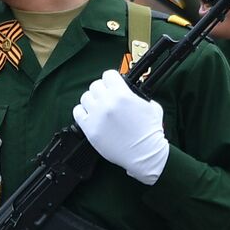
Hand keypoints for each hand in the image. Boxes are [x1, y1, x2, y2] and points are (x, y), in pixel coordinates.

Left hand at [73, 70, 169, 184]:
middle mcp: (107, 103)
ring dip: (92, 100)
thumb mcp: (152, 106)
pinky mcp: (89, 129)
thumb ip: (138, 96)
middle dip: (102, 90)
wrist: (144, 154)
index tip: (113, 84)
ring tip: (99, 107)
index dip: (112, 79)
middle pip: (95, 85)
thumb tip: (131, 92)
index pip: (108, 75)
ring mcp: (96, 116)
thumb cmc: (150, 133)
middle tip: (107, 97)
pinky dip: (82, 112)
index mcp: (122, 95)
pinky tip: (90, 115)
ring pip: (85, 97)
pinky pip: (77, 112)